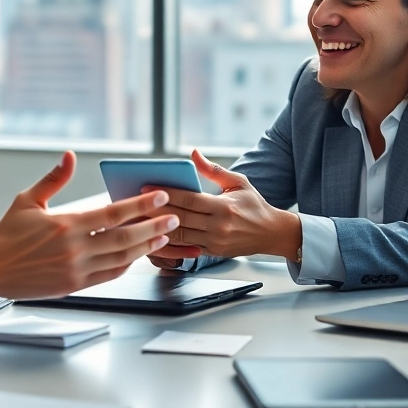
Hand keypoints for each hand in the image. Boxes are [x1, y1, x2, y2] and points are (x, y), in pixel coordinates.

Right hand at [0, 151, 178, 299]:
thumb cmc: (8, 234)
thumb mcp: (27, 200)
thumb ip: (53, 179)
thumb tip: (70, 156)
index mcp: (66, 225)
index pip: (113, 214)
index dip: (140, 206)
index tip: (160, 197)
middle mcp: (75, 250)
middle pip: (125, 238)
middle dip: (154, 227)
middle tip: (174, 217)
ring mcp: (76, 270)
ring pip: (122, 259)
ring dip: (146, 247)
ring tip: (163, 235)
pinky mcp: (75, 286)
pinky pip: (110, 275)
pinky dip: (127, 264)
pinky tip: (138, 255)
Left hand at [144, 149, 299, 261]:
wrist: (272, 233)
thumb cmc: (254, 204)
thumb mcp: (238, 182)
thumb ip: (213, 170)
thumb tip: (193, 154)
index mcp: (224, 207)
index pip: (189, 200)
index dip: (166, 194)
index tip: (146, 187)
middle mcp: (219, 227)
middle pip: (180, 218)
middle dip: (156, 211)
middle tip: (135, 203)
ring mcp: (215, 242)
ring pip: (179, 235)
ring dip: (157, 226)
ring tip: (139, 218)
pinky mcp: (212, 252)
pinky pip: (185, 247)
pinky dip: (169, 240)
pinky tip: (154, 233)